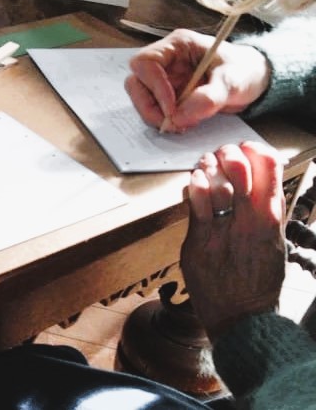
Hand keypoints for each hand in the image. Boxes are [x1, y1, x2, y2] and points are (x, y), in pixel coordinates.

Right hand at [125, 29, 270, 131]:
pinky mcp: (167, 94)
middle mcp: (165, 59)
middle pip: (136, 81)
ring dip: (155, 115)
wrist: (255, 79)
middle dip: (149, 105)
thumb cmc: (244, 70)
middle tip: (170, 123)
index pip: (146, 62)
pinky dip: (163, 119)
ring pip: (140, 97)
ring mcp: (164, 77)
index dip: (154, 86)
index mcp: (177, 45)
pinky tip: (183, 123)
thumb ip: (209, 98)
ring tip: (181, 124)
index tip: (172, 108)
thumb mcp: (233, 81)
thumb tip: (180, 117)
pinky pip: (153, 108)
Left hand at [181, 141, 285, 339]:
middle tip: (222, 154)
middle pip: (240, 172)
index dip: (257, 152)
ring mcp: (223, 232)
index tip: (248, 147)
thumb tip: (261, 183)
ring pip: (215, 185)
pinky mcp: (199, 242)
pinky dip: (195, 187)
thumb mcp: (274, 246)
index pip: (271, 172)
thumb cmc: (258, 283)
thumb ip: (267, 215)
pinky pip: (196, 206)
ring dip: (208, 166)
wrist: (242, 322)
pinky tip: (195, 179)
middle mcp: (249, 223)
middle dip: (229, 154)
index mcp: (270, 222)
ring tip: (206, 164)